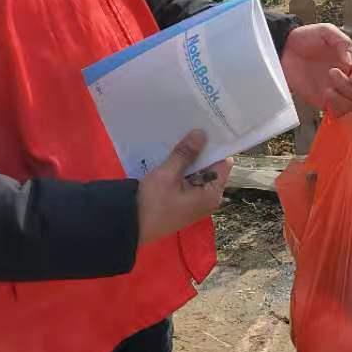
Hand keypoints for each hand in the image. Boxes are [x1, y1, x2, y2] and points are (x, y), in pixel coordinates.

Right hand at [137, 130, 233, 246]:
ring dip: (190, 157)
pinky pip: (187, 179)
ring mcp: (195, 201)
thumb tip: (202, 133)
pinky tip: (173, 152)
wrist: (128, 226)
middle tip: (194, 125)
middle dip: (201, 149)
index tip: (210, 126)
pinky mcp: (183, 201)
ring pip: (197, 172)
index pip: (222, 163)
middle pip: (210, 167)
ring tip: (183, 133)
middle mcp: (208, 198)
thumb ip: (185, 154)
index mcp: (211, 194)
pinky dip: (181, 168)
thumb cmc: (151, 203)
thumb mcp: (167, 175)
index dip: (216, 145)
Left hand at [282, 24, 351, 115]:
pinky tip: (326, 95)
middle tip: (332, 73)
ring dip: (343, 99)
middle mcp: (346, 78)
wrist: (284, 50)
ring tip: (328, 88)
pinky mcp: (324, 101)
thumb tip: (348, 60)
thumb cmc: (305, 38)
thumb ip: (340, 41)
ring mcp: (336, 90)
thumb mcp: (325, 31)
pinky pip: (338, 112)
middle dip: (350, 87)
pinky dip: (336, 107)